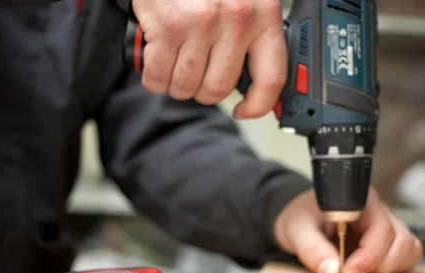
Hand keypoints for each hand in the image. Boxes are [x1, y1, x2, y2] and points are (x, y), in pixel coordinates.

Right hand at [131, 0, 286, 118]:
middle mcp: (236, 19)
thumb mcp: (242, 0)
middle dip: (202, 91)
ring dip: (176, 84)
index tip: (245, 110)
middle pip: (219, 89)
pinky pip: (158, 77)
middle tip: (195, 75)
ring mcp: (201, 23)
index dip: (258, 105)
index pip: (271, 79)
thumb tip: (253, 82)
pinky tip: (156, 58)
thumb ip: (253, 35)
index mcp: (262, 15)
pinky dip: (153, 77)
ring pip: (187, 87)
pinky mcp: (169, 26)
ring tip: (175, 63)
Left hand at [273, 188, 422, 272]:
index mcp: (359, 200)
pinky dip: (393, 269)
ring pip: (409, 249)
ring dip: (388, 269)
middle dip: (377, 266)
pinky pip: (408, 255)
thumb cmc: (301, 218)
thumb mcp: (296, 230)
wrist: (303, 219)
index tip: (347, 272)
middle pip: (400, 241)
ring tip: (359, 271)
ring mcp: (389, 224)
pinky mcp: (391, 241)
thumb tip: (333, 272)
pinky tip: (369, 271)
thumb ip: (311, 249)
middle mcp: (380, 210)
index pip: (381, 228)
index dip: (369, 255)